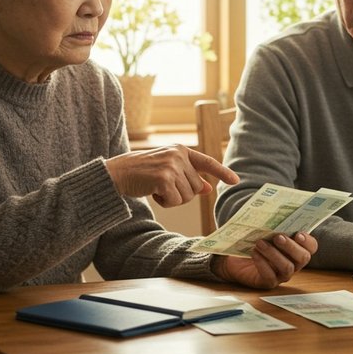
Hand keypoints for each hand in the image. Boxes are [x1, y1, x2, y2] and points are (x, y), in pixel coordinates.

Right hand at [105, 144, 238, 206]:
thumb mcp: (167, 170)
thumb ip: (188, 177)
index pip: (207, 161)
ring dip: (172, 199)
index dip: (222, 172)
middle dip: (181, 194)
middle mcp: (178, 155)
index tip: (235, 180)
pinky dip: (165, 203)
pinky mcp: (164, 178)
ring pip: (187, 196)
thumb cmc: (141, 173)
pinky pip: (175, 201)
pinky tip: (153, 192)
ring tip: (156, 188)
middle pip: (196, 187)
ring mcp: (171, 166)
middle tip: (162, 187)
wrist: (117, 173)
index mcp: (180, 150)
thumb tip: (207, 188)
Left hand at [212, 232, 317, 288]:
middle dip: (291, 247)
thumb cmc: (253, 241)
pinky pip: (270, 276)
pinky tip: (254, 253)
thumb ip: (273, 224)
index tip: (298, 234)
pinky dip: (262, 264)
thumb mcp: (264, 230)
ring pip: (287, 267)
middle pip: (303, 258)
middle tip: (278, 237)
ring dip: (274, 254)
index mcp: (296, 247)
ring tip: (260, 243)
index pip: (311, 247)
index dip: (308, 241)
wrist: (235, 259)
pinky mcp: (268, 282)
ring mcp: (282, 274)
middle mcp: (293, 262)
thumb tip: (273, 210)